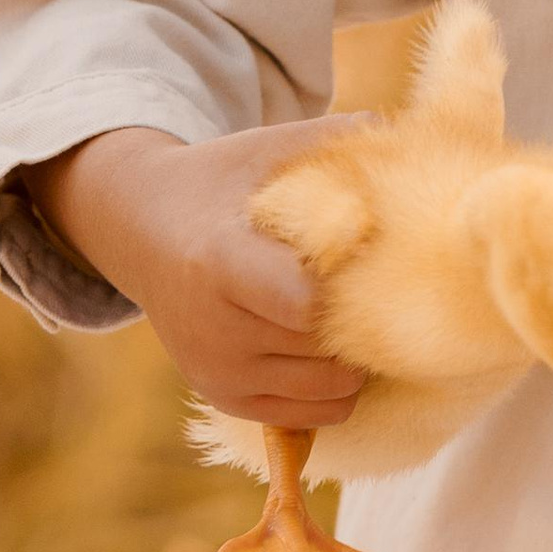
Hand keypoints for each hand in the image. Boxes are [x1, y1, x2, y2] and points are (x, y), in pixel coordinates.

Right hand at [29, 122, 366, 426]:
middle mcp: (213, 331)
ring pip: (332, 390)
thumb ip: (338, 141)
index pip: (307, 307)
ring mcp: (217, 372)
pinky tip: (333, 343)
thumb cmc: (224, 182)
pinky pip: (315, 414)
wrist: (144, 228)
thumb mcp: (269, 150)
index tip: (367, 255)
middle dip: (368, 321)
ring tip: (357, 313)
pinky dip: (338, 387)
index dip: (353, 287)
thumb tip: (408, 138)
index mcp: (222, 264)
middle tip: (385, 286)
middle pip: (328, 350)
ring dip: (356, 357)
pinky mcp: (224, 398)